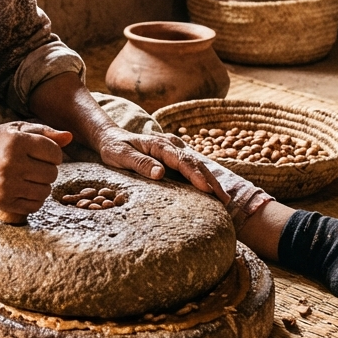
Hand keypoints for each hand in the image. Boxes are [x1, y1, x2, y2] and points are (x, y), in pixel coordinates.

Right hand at [0, 122, 71, 214]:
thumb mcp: (16, 129)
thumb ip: (45, 132)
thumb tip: (70, 137)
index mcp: (17, 142)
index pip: (55, 153)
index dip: (53, 154)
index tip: (43, 154)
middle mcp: (12, 163)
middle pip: (52, 174)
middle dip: (47, 170)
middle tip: (34, 166)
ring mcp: (7, 185)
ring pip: (45, 192)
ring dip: (41, 186)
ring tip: (29, 178)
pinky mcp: (2, 202)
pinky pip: (34, 206)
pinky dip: (34, 199)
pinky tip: (24, 189)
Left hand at [95, 127, 229, 203]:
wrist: (112, 137)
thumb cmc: (114, 148)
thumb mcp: (121, 155)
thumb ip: (140, 163)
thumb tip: (160, 173)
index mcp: (159, 145)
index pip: (181, 161)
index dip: (195, 175)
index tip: (206, 189)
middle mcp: (171, 145)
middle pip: (195, 163)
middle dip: (211, 181)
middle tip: (224, 200)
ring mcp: (175, 150)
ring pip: (198, 165)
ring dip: (212, 181)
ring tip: (225, 200)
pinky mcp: (174, 158)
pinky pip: (192, 168)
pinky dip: (204, 179)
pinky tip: (213, 192)